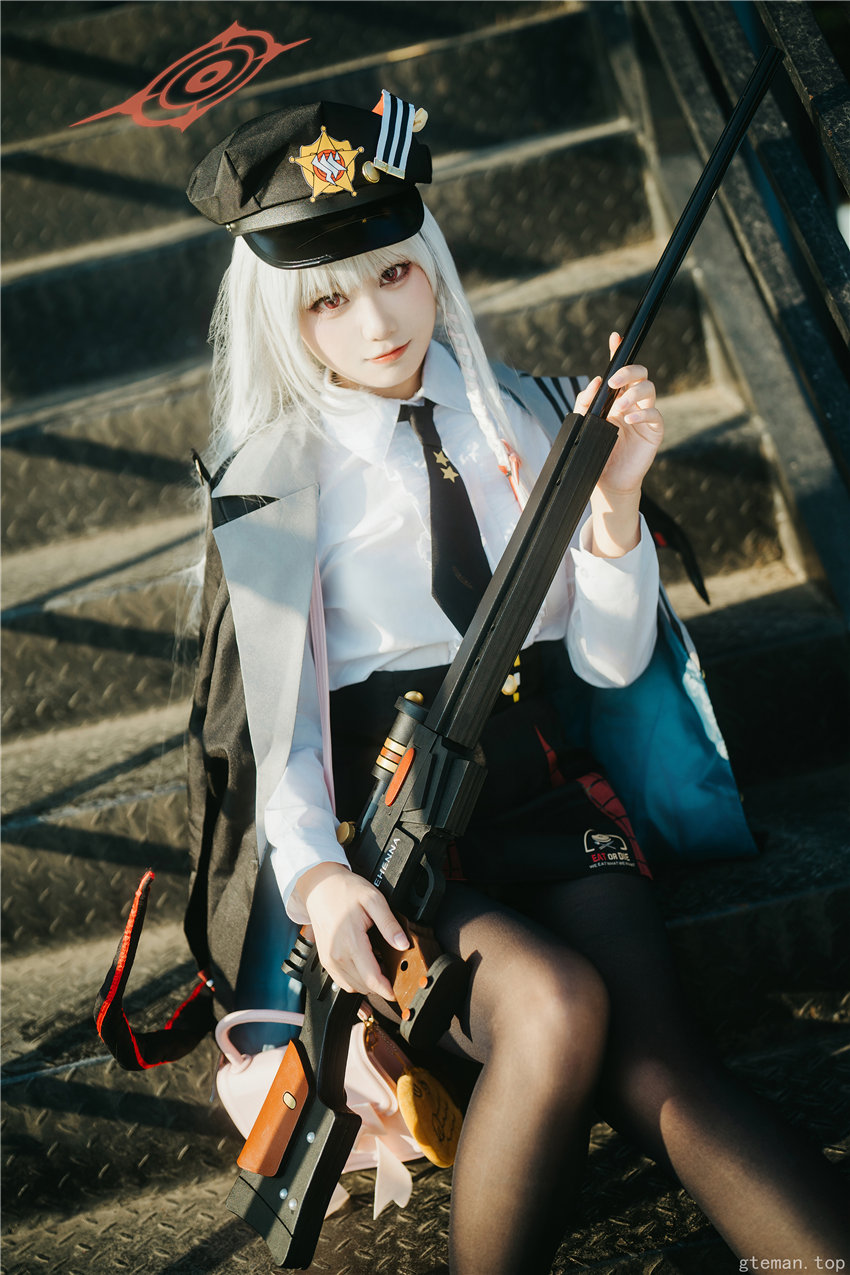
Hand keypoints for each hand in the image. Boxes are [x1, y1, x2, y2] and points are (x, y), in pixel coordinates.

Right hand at [295, 862, 408, 999]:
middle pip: (363, 986)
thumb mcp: (373, 899)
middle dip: (379, 985)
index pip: (371, 978)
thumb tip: (402, 944)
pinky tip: (364, 967)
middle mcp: (336, 955)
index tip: (397, 992)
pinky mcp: (325, 960)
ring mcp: (328, 959)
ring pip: (352, 987)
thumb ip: (389, 924)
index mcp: (350, 942)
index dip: (386, 989)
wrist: (319, 887)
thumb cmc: (345, 890)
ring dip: (367, 984)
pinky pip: (341, 982)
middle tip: (392, 972)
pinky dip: (355, 981)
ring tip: (379, 967)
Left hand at [575, 332, 664, 557]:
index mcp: (616, 398)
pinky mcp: (654, 431)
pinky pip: (654, 415)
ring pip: (649, 390)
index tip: (614, 338)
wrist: (605, 481)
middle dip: (629, 371)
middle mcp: (632, 402)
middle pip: (640, 374)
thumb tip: (595, 382)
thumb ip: (586, 403)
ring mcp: (645, 415)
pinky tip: (628, 420)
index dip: (619, 352)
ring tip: (619, 407)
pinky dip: (641, 414)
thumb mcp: (585, 424)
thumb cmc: (596, 452)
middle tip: (614, 381)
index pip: (620, 371)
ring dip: (633, 393)